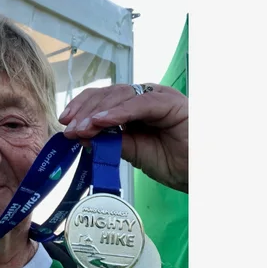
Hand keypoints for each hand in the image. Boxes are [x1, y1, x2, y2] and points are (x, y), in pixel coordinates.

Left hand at [58, 84, 187, 192]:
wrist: (201, 173)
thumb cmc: (174, 163)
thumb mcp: (133, 153)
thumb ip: (110, 142)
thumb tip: (81, 135)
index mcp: (135, 107)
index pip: (103, 99)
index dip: (82, 108)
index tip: (65, 124)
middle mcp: (145, 96)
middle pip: (108, 94)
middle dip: (85, 110)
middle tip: (70, 129)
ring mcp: (158, 96)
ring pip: (120, 95)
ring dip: (97, 112)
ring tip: (82, 128)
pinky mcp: (170, 101)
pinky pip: (140, 103)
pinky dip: (118, 112)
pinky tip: (102, 121)